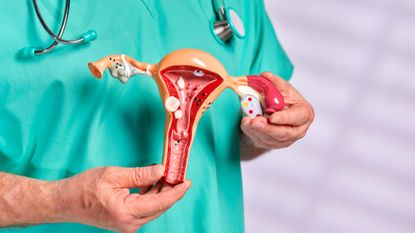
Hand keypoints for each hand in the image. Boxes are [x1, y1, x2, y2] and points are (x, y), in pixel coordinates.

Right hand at [53, 165, 190, 232]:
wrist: (64, 202)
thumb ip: (140, 174)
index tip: (187, 181)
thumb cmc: (84, 188)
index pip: (161, 202)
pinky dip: (151, 197)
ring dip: (161, 193)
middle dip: (171, 190)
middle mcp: (130, 223)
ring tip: (166, 175)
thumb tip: (161, 170)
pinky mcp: (124, 222)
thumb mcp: (113, 174)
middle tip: (177, 173)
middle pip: (160, 206)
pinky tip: (152, 184)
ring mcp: (127, 225)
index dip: (177, 191)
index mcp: (127, 212)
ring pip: (153, 208)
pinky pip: (144, 209)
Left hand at [241, 72, 313, 150]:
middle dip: (267, 128)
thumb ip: (275, 82)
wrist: (274, 112)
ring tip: (246, 121)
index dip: (286, 118)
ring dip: (257, 130)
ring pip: (271, 138)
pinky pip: (262, 140)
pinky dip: (252, 133)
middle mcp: (298, 130)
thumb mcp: (281, 87)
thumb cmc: (282, 99)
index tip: (273, 117)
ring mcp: (286, 140)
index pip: (297, 117)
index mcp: (304, 113)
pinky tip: (245, 124)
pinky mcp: (273, 144)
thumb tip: (266, 75)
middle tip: (255, 121)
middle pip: (284, 133)